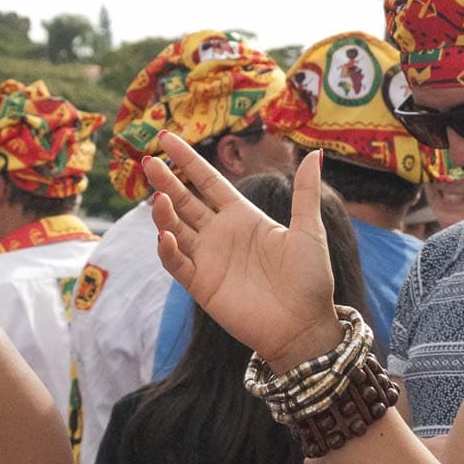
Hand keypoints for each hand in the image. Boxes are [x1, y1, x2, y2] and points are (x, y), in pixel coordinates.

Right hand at [147, 133, 342, 369]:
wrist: (306, 325)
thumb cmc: (311, 279)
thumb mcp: (309, 230)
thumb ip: (305, 192)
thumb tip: (315, 153)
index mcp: (245, 217)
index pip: (208, 182)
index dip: (188, 161)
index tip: (167, 138)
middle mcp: (222, 235)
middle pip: (185, 202)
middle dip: (166, 181)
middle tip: (147, 160)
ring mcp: (209, 259)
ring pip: (175, 229)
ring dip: (164, 214)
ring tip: (159, 197)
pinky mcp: (202, 285)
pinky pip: (177, 263)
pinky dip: (168, 249)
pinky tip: (166, 235)